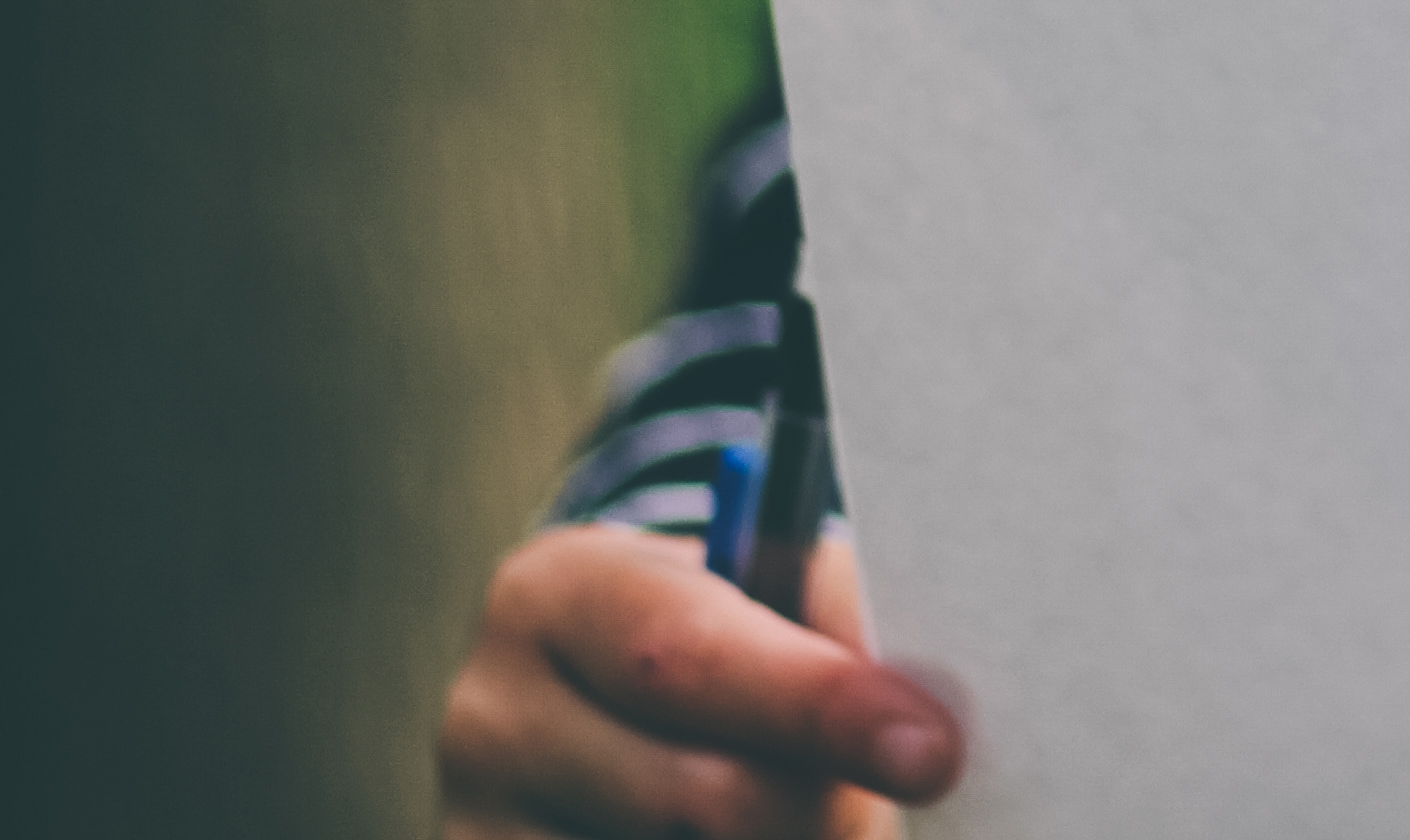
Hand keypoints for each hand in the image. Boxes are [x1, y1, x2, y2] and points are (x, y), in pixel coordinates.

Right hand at [437, 521, 964, 836]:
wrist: (591, 718)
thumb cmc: (709, 648)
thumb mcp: (749, 594)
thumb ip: (825, 615)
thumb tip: (911, 703)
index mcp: (552, 593)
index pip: (692, 655)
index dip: (820, 704)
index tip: (932, 750)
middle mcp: (489, 717)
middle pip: (704, 798)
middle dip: (826, 809)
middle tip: (898, 794)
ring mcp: (476, 829)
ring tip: (816, 817)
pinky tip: (746, 838)